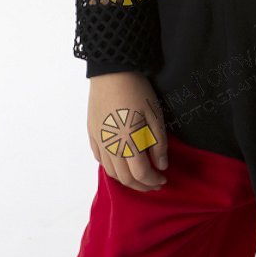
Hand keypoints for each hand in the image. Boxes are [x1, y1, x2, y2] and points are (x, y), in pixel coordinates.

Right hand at [87, 71, 168, 191]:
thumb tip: (161, 165)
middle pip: (124, 178)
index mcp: (128, 142)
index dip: (153, 181)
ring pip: (111, 171)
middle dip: (141, 185)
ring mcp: (98, 140)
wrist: (112, 71)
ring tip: (139, 176)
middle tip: (154, 183)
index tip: (163, 179)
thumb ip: (159, 143)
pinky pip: (100, 158)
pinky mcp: (91, 133)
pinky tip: (121, 162)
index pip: (140, 174)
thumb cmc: (137, 90)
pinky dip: (112, 167)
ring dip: (126, 179)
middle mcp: (110, 146)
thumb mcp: (155, 115)